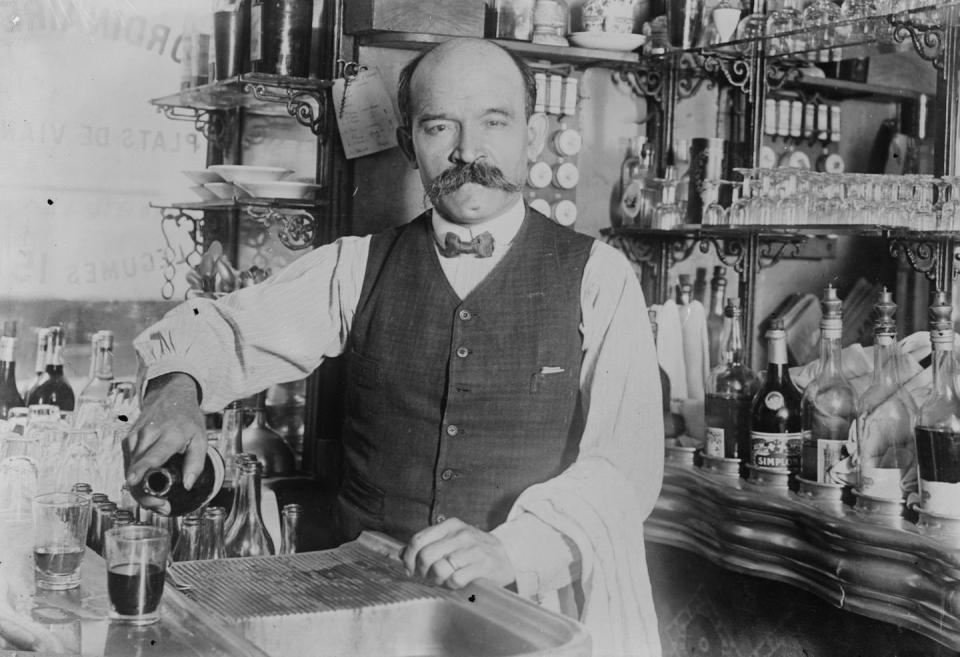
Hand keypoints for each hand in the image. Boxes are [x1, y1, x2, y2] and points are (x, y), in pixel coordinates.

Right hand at [123, 373, 205, 513]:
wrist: (171, 396)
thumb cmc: (188, 419)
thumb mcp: (201, 438)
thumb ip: (196, 463)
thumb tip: (188, 486)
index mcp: (169, 434)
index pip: (153, 454)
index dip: (142, 469)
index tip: (133, 481)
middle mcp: (147, 434)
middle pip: (138, 470)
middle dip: (146, 494)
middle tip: (163, 507)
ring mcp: (134, 437)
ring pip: (130, 471)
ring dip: (141, 490)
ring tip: (160, 500)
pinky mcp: (127, 441)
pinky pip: (128, 466)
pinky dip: (137, 479)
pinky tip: (149, 486)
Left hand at [401, 518, 514, 589]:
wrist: (509, 554)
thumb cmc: (475, 550)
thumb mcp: (451, 540)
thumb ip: (428, 544)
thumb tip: (401, 554)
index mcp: (450, 525)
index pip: (418, 540)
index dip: (409, 558)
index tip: (410, 569)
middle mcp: (461, 534)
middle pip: (425, 555)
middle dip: (422, 571)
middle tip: (429, 577)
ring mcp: (473, 548)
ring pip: (440, 568)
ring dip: (438, 579)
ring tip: (444, 580)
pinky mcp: (483, 564)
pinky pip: (456, 579)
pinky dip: (452, 585)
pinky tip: (456, 583)